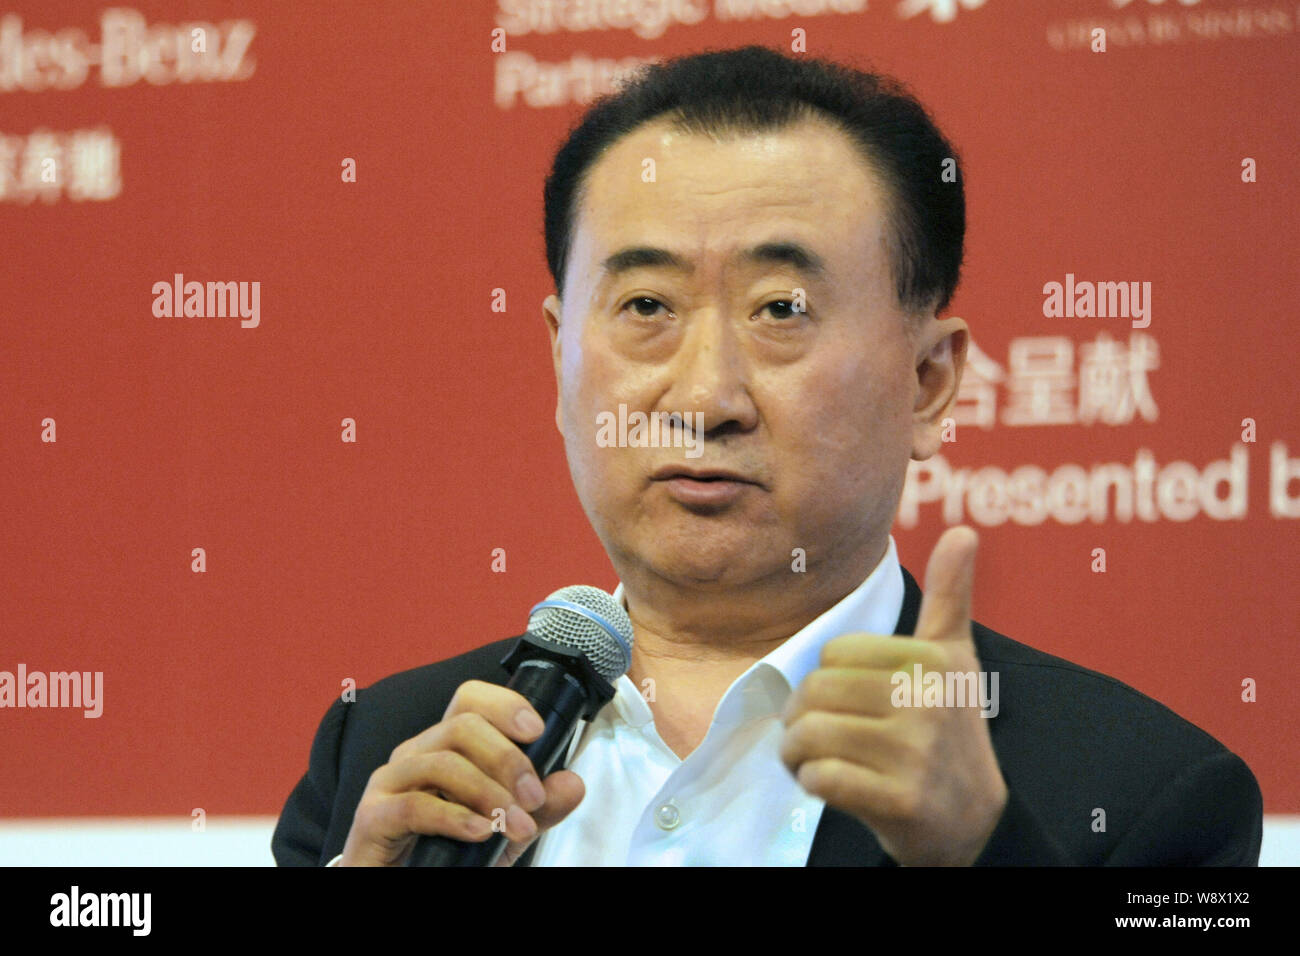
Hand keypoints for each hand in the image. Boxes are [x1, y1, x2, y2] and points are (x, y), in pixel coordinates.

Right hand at [340, 680, 584, 865]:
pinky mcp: (372, 817)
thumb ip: (540, 808)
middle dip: (508, 759)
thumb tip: (572, 783)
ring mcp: (390, 782)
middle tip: (533, 798)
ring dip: (489, 793)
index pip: (471, 700)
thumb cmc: (448, 855)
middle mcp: (416, 754)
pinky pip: (414, 805)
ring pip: (443, 761)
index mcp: (445, 745)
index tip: (537, 732)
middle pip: (462, 725)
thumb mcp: (506, 830)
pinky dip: (454, 817)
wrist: (400, 887)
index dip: (505, 705)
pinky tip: (480, 832)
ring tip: (516, 825)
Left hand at [780, 526, 1007, 865]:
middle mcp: (929, 701)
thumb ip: (951, 598)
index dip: (825, 681)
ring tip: (815, 762)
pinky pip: (820, 778)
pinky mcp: (901, 801)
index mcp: (935, 660)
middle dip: (800, 720)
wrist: (975, 825)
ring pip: (810, 734)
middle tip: (814, 738)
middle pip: (815, 692)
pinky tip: (831, 788)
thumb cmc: (950, 735)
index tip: (842, 704)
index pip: (834, 654)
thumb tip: (962, 533)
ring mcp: (917, 753)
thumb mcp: (955, 662)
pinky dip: (812, 784)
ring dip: (798, 754)